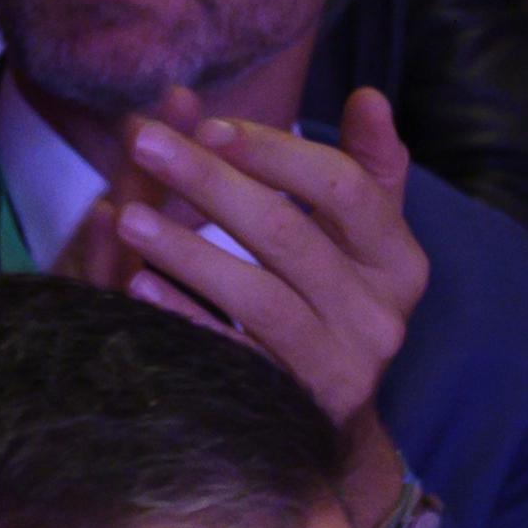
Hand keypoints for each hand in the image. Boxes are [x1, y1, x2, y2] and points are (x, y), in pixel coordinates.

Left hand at [96, 85, 432, 524]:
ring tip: (126, 217)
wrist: (336, 430)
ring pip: (260, 297)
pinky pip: (233, 357)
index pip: (343, 187)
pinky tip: (139, 285)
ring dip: (186, 250)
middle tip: (142, 142)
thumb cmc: (337, 305)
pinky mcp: (296, 410)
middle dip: (209, 182)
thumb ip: (368, 167)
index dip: (275, 151)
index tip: (209, 125)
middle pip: (290, 234)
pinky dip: (185, 318)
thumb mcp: (364, 239)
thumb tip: (368, 97)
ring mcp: (342, 369)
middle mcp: (381, 317)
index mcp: (401, 262)